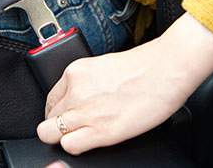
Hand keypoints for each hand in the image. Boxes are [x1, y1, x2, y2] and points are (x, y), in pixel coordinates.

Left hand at [37, 13, 212, 154]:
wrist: (164, 70)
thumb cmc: (140, 67)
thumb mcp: (101, 66)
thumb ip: (84, 82)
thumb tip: (76, 97)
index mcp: (75, 72)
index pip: (50, 99)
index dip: (57, 111)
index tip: (64, 116)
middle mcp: (75, 91)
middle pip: (49, 117)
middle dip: (58, 125)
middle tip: (74, 127)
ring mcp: (85, 111)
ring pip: (50, 133)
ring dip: (63, 137)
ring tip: (81, 135)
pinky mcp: (101, 130)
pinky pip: (70, 146)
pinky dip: (75, 146)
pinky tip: (89, 140)